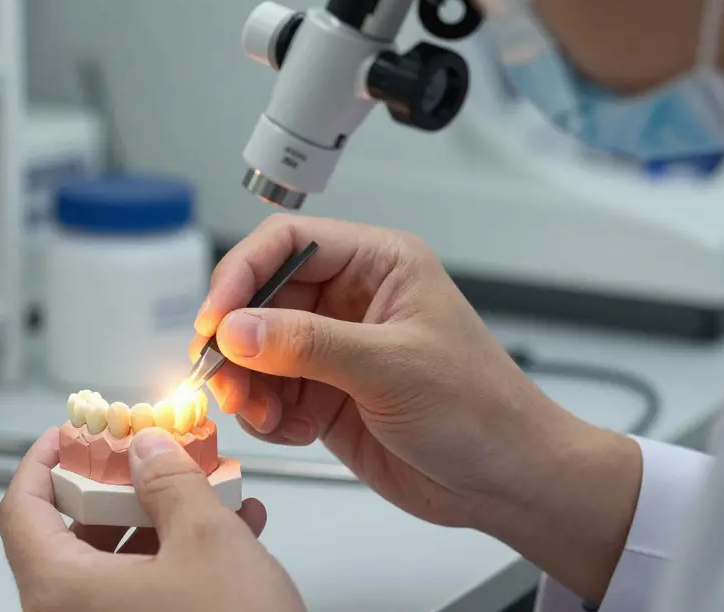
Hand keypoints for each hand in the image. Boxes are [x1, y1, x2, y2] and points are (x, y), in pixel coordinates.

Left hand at [0, 427, 304, 611]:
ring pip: (111, 568)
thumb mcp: (207, 540)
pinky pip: (138, 597)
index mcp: (61, 592)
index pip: (20, 510)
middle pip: (67, 536)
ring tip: (205, 492)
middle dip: (117, 488)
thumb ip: (169, 481)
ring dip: (157, 522)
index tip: (69, 435)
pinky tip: (227, 536)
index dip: (43, 461)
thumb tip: (146, 449)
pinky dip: (173, 561)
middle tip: (146, 458)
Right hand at [193, 214, 641, 601]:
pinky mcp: (325, 395)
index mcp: (378, 263)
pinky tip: (288, 430)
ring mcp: (335, 349)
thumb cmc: (482, 410)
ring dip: (245, 383)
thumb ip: (307, 344)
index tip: (215, 318)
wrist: (507, 481)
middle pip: (261, 297)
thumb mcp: (391, 367)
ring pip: (256, 350)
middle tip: (220, 374)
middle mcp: (351, 300)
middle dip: (236, 339)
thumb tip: (236, 329)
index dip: (243, 272)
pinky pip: (269, 393)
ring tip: (258, 411)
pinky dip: (265, 414)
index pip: (288, 241)